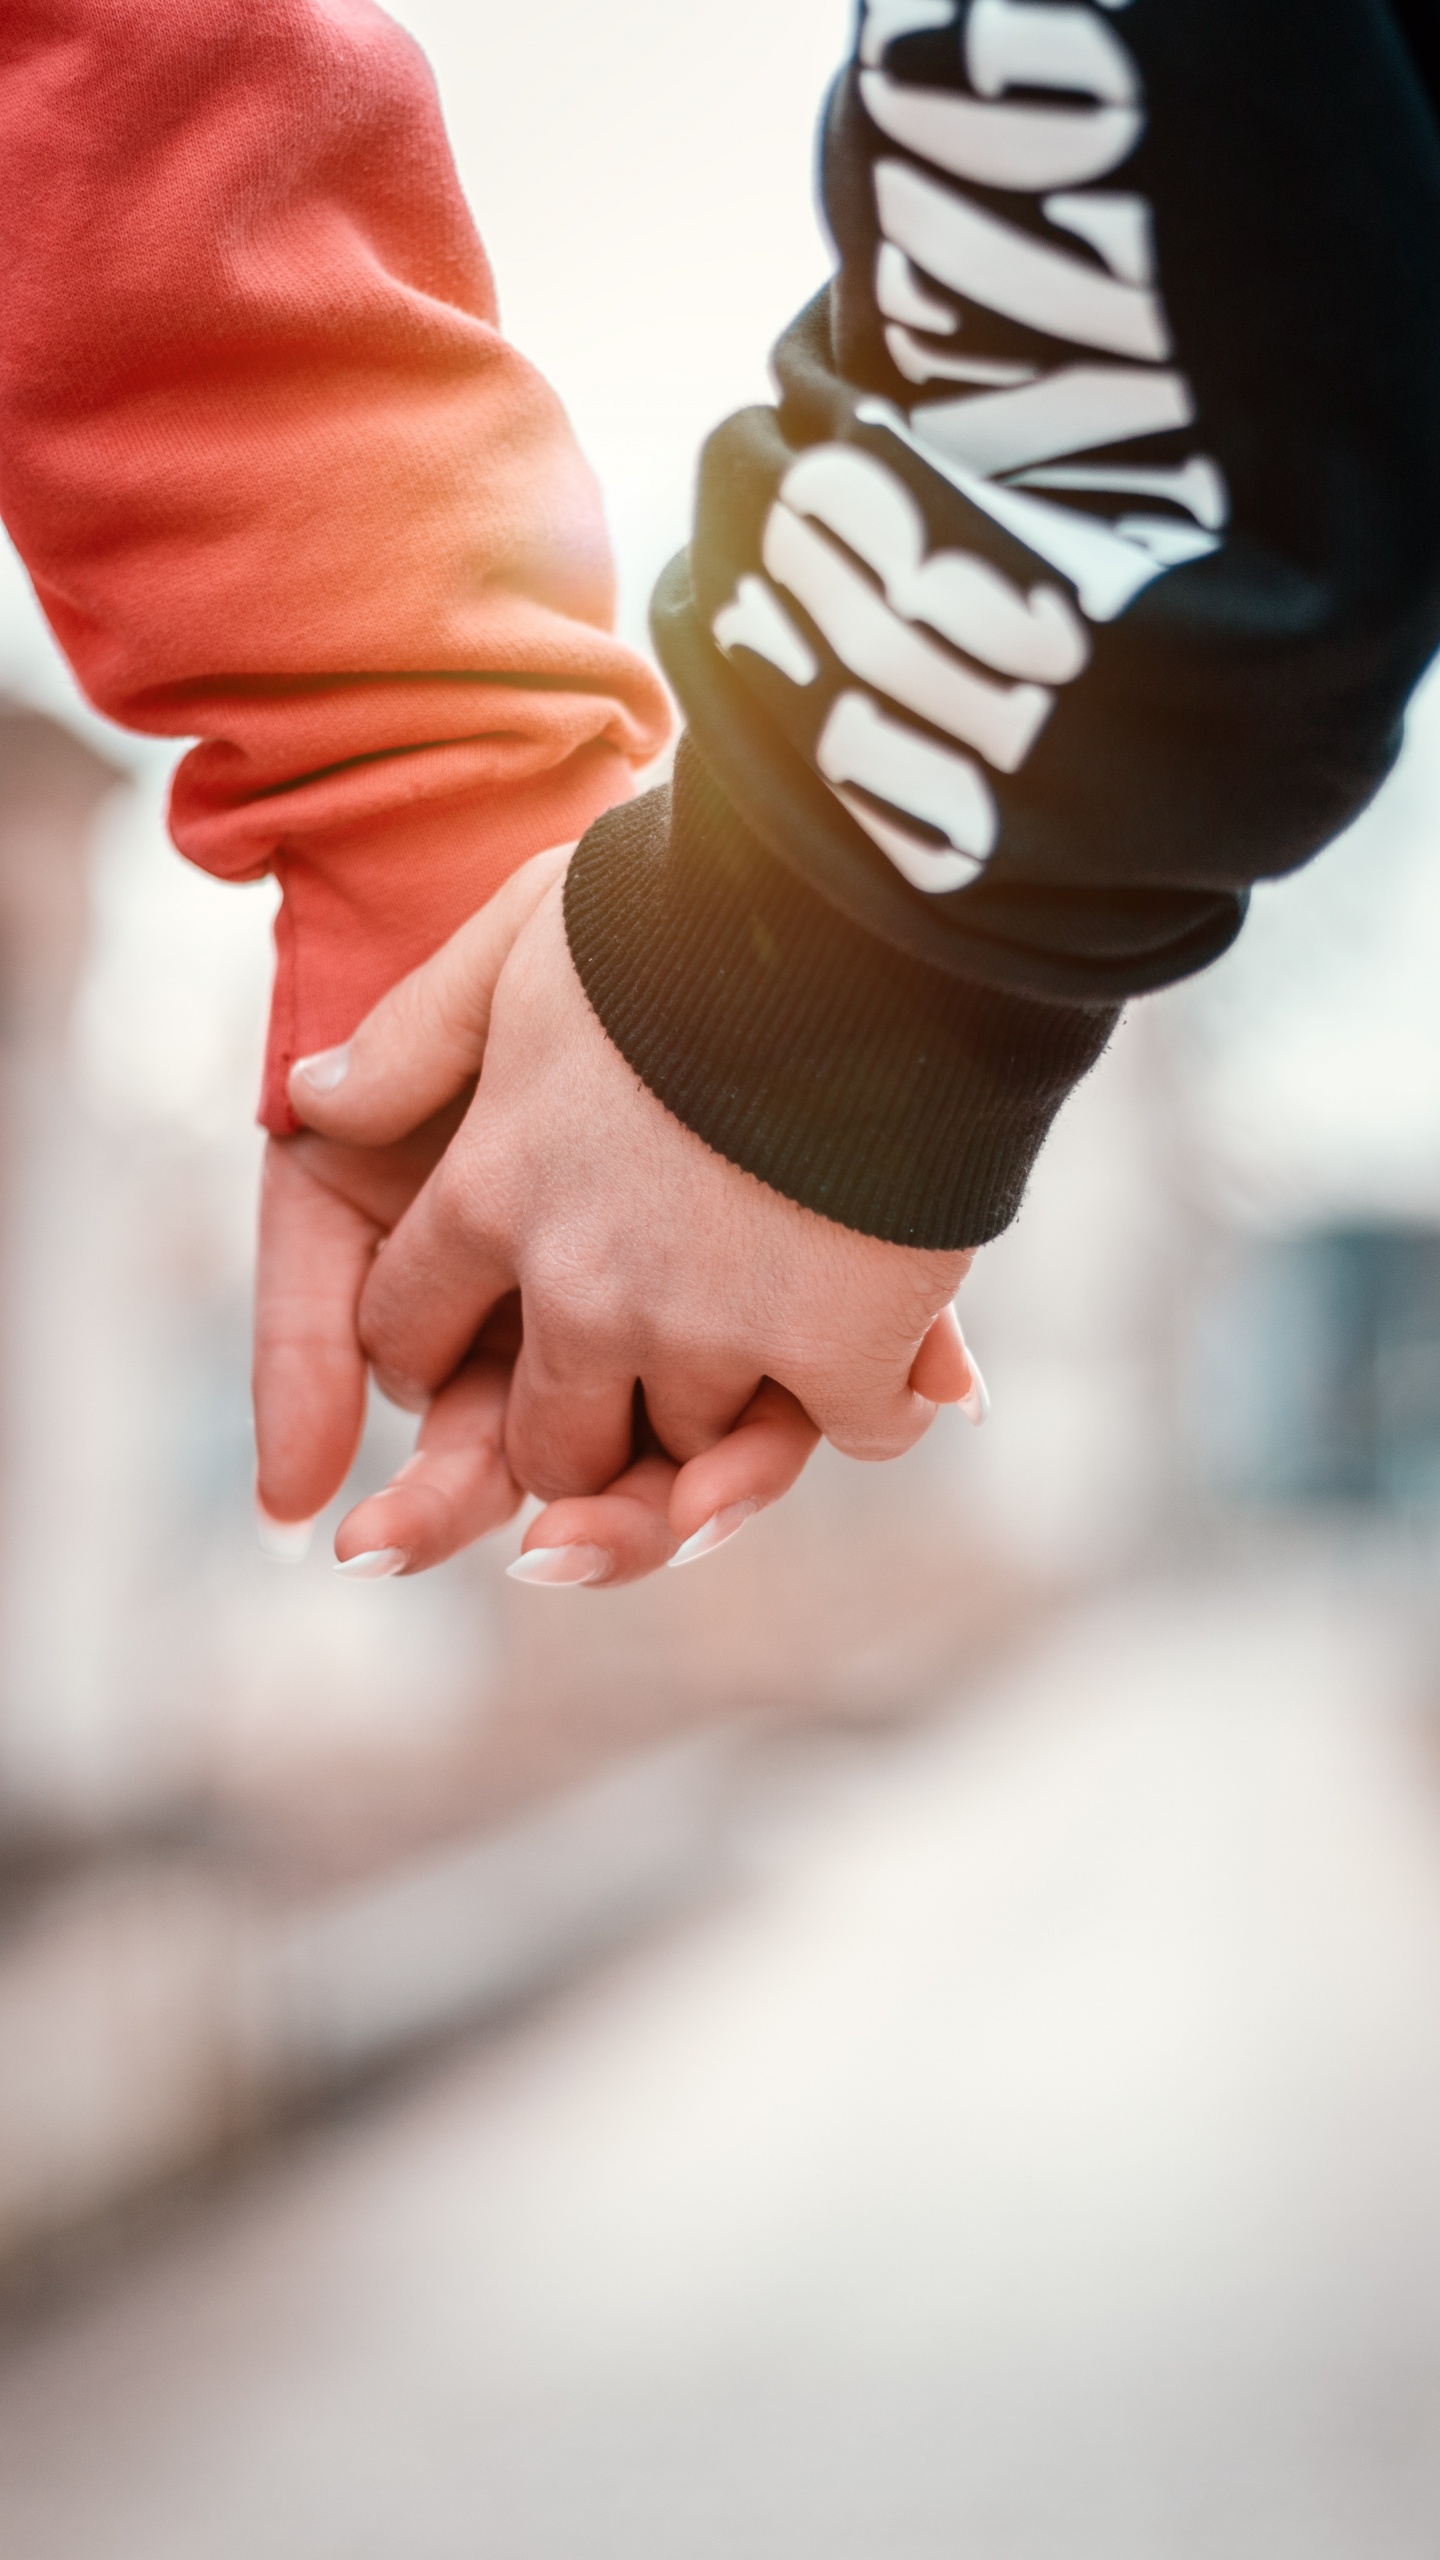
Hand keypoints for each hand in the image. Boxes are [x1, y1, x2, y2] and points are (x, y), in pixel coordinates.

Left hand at [289, 852, 983, 1575]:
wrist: (864, 900)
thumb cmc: (691, 899)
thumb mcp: (520, 931)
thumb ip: (416, 1034)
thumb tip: (311, 1097)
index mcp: (490, 1193)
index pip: (405, 1332)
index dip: (429, 1351)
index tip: (464, 1350)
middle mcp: (582, 1288)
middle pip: (548, 1445)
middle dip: (575, 1439)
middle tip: (623, 1402)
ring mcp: (710, 1330)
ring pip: (692, 1452)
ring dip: (727, 1418)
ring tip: (775, 1356)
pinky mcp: (842, 1349)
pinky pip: (856, 1434)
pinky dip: (879, 1405)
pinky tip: (896, 1361)